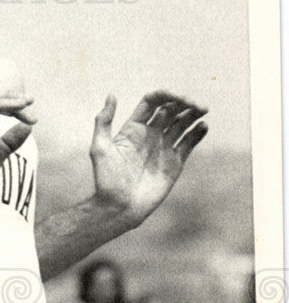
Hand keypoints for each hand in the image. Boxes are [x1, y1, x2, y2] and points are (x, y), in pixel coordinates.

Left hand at [89, 91, 207, 226]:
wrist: (119, 207)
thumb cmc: (106, 180)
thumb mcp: (99, 148)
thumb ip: (103, 121)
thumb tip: (111, 95)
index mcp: (133, 128)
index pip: (153, 102)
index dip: (165, 95)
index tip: (175, 97)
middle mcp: (150, 135)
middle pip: (171, 110)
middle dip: (183, 102)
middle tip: (195, 104)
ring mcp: (164, 148)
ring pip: (182, 123)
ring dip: (194, 113)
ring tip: (203, 109)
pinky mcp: (175, 162)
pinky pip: (189, 143)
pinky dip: (198, 132)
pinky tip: (203, 126)